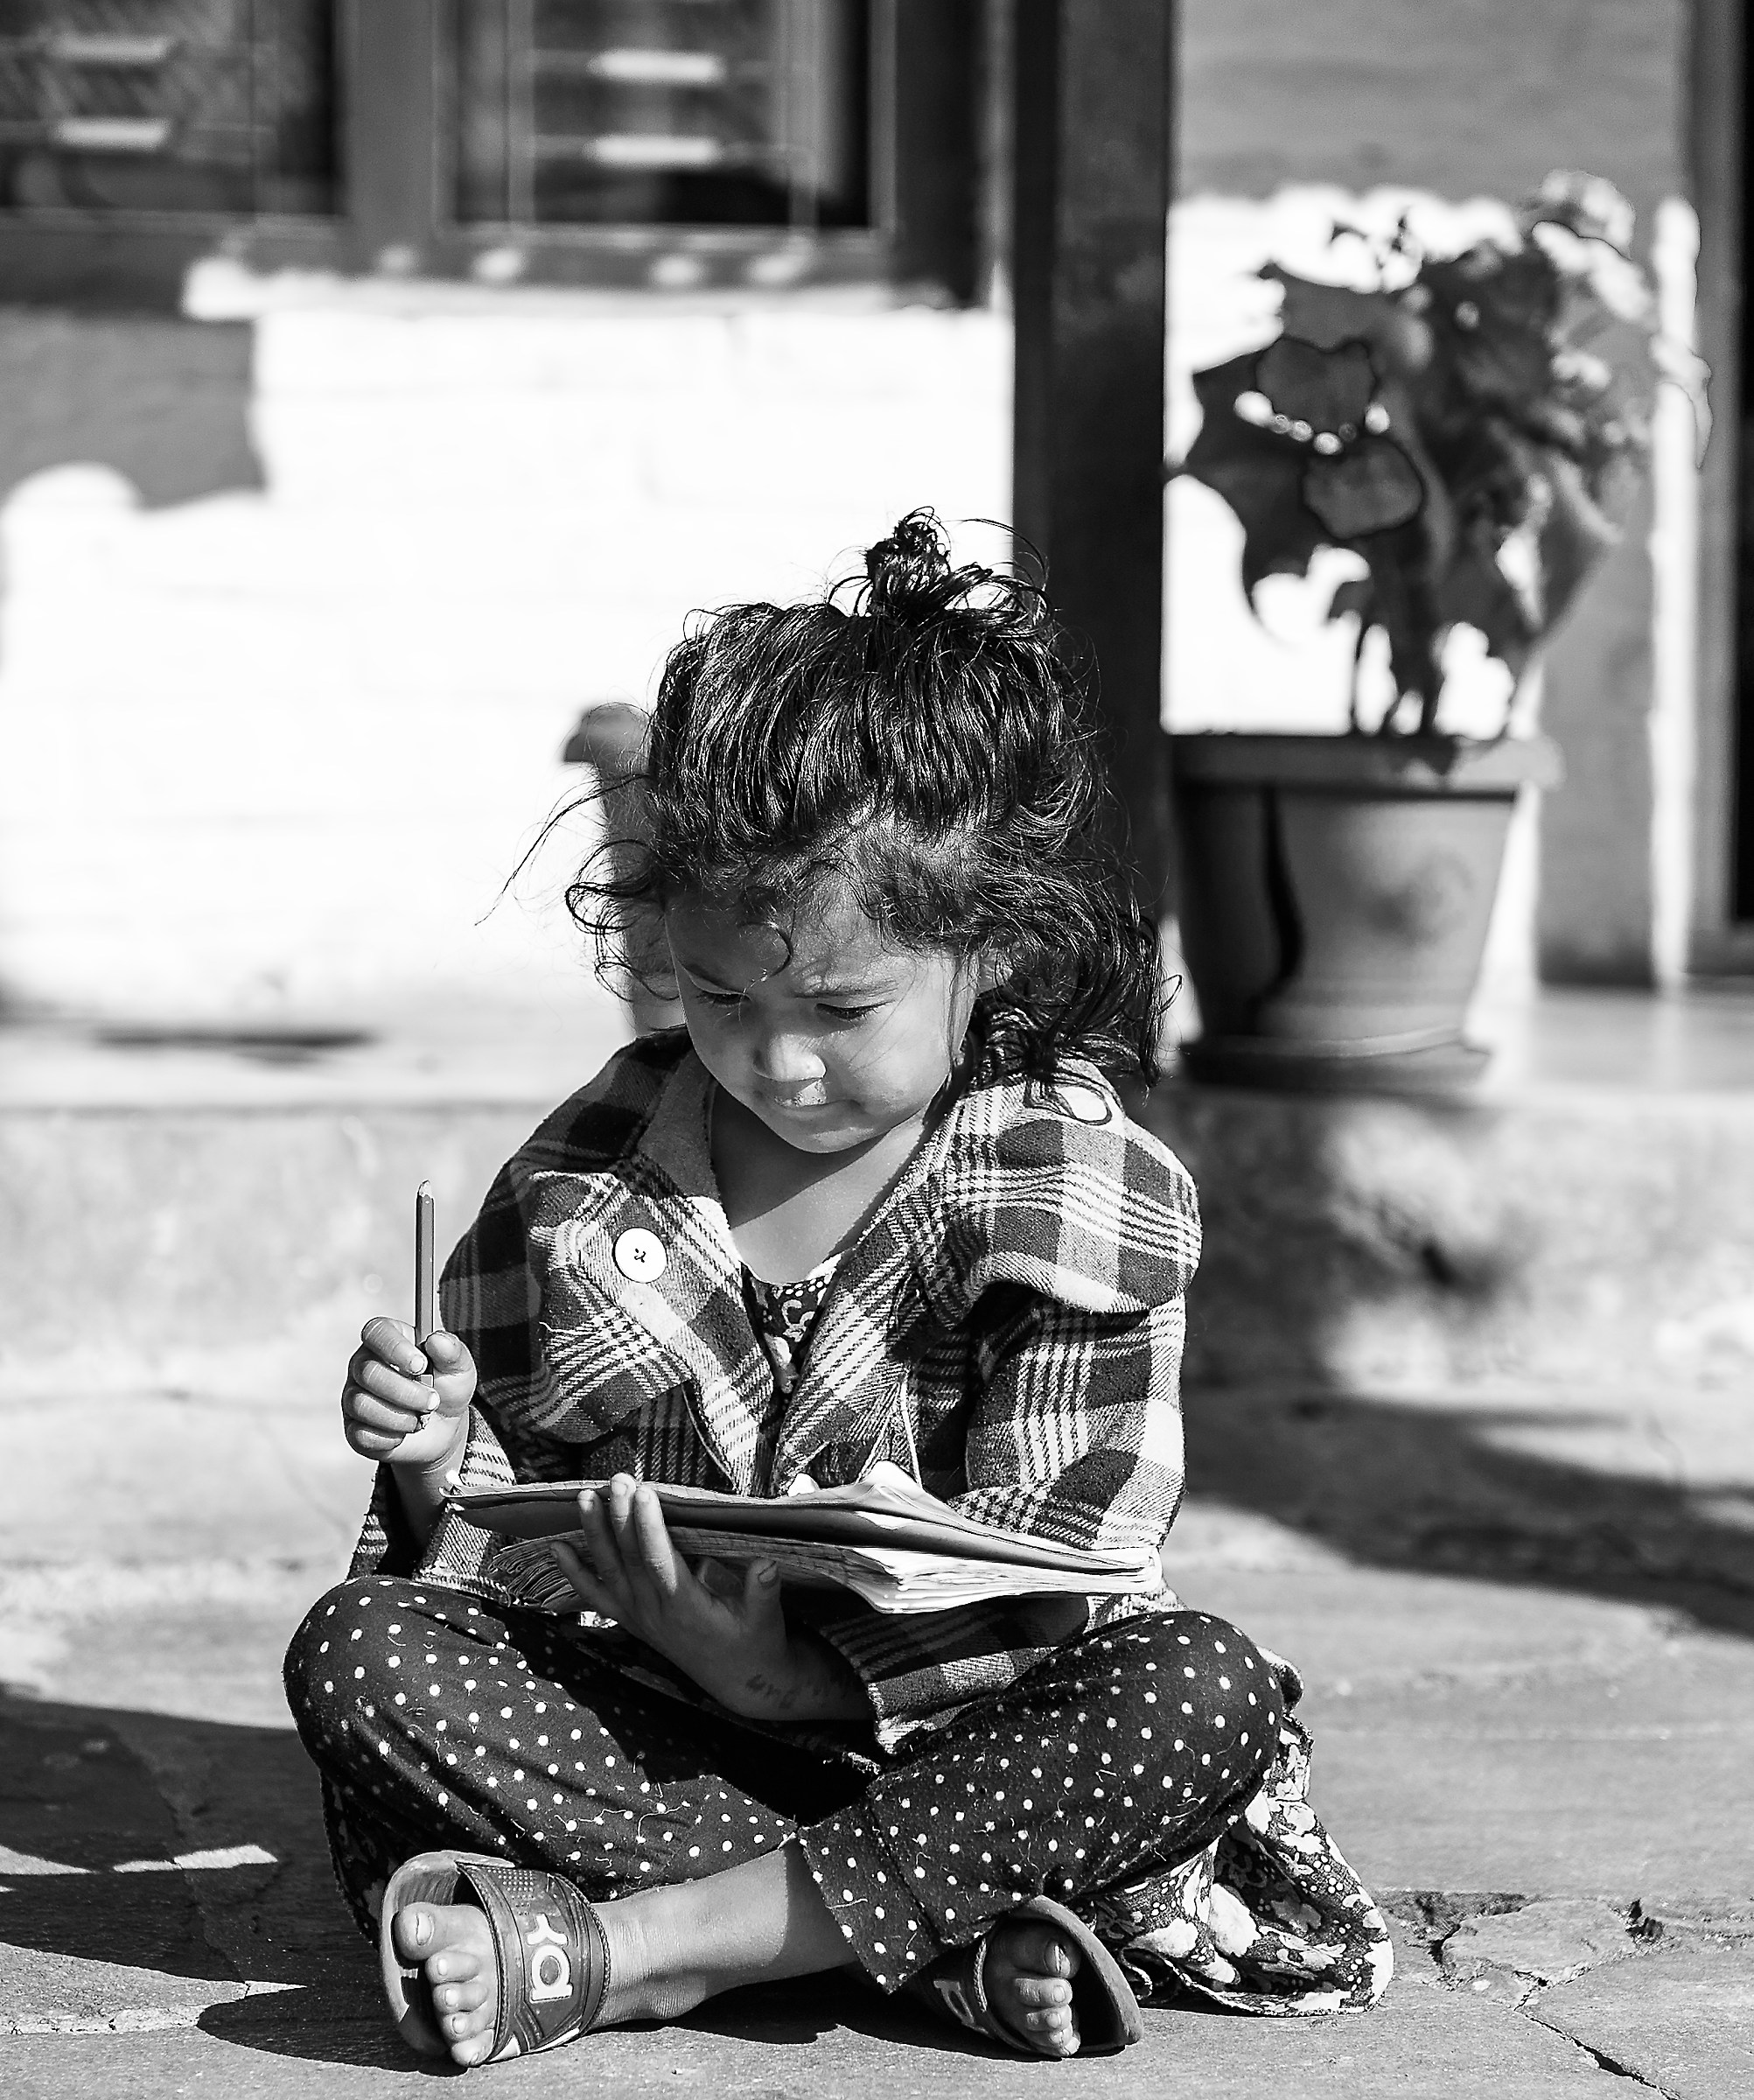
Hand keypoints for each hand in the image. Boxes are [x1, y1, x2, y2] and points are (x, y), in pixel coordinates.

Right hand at [341, 1317, 474, 1473]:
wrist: (443, 1429)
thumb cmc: (447, 1388)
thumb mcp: (459, 1369)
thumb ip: (452, 1352)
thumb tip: (437, 1339)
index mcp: (388, 1340)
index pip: (376, 1331)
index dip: (395, 1347)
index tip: (421, 1365)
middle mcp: (364, 1364)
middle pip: (368, 1372)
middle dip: (406, 1391)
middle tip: (432, 1401)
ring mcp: (354, 1396)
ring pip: (362, 1404)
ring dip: (400, 1416)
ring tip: (422, 1418)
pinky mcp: (353, 1429)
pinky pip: (361, 1433)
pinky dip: (390, 1436)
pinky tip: (405, 1432)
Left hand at [552, 1475, 867, 1722]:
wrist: (739, 1680)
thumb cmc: (756, 1642)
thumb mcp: (768, 1619)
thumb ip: (764, 1591)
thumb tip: (766, 1564)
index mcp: (686, 1608)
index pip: (659, 1562)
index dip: (649, 1528)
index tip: (644, 1492)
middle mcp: (655, 1613)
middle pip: (629, 1560)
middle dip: (621, 1517)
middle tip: (616, 1478)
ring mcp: (639, 1618)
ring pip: (608, 1572)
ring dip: (595, 1534)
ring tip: (585, 1497)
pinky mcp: (632, 1620)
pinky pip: (596, 1596)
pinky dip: (575, 1573)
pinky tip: (557, 1547)